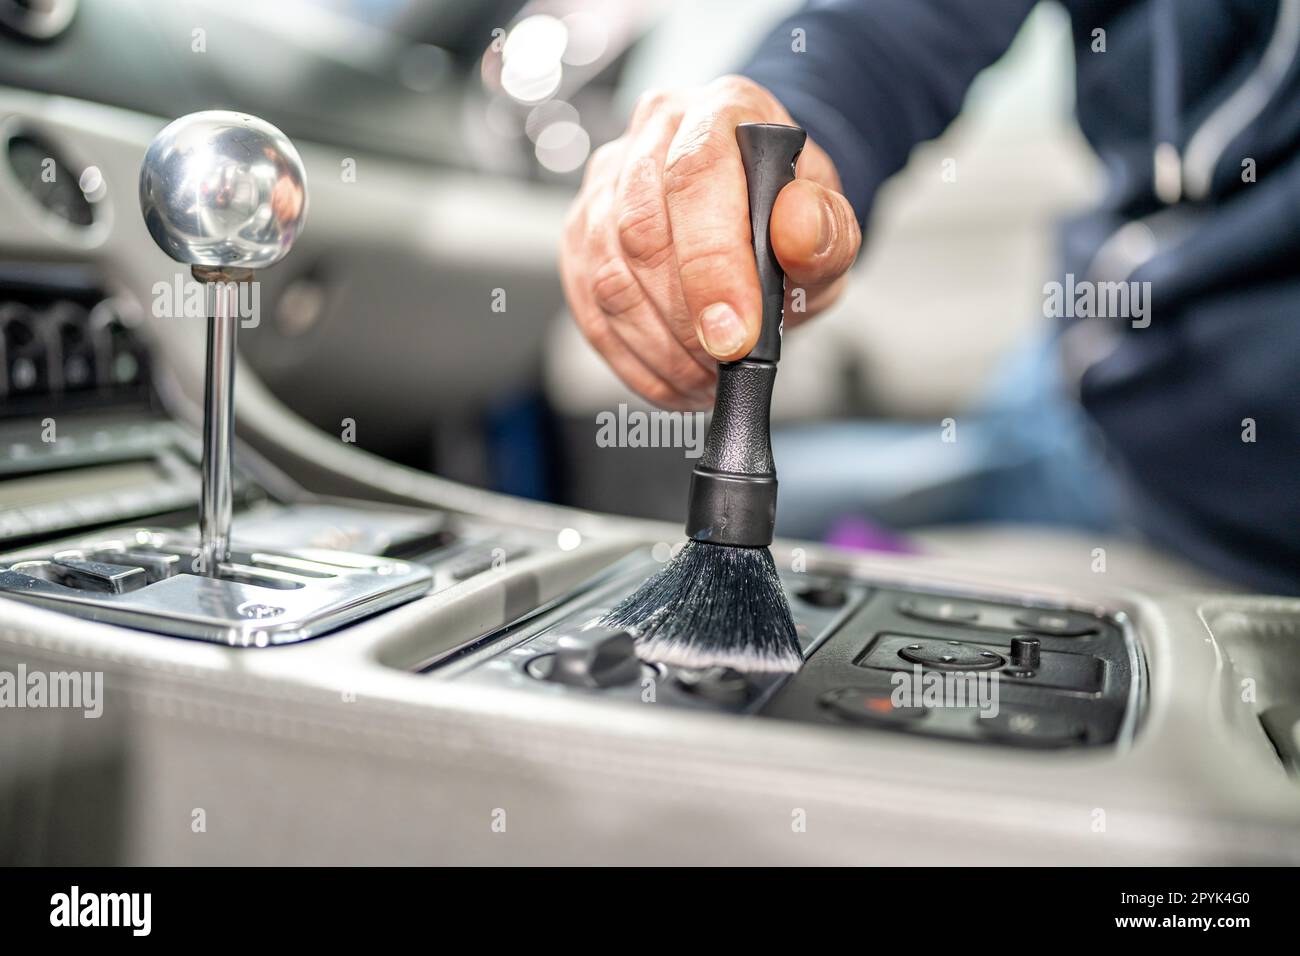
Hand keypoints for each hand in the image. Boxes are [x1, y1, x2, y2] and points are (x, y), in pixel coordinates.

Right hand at [561, 75, 861, 409]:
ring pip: (607, 275)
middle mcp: (654, 135)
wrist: (764, 221)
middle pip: (639, 230)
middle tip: (725, 362)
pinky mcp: (582, 235)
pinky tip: (672, 379)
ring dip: (657, 345)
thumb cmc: (791, 220)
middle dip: (684, 318)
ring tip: (705, 375)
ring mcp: (607, 184)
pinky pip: (589, 308)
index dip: (711, 264)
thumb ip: (826, 231)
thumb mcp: (832, 228)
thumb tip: (798, 230)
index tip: (735, 335)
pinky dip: (632, 359)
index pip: (695, 176)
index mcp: (720, 111)